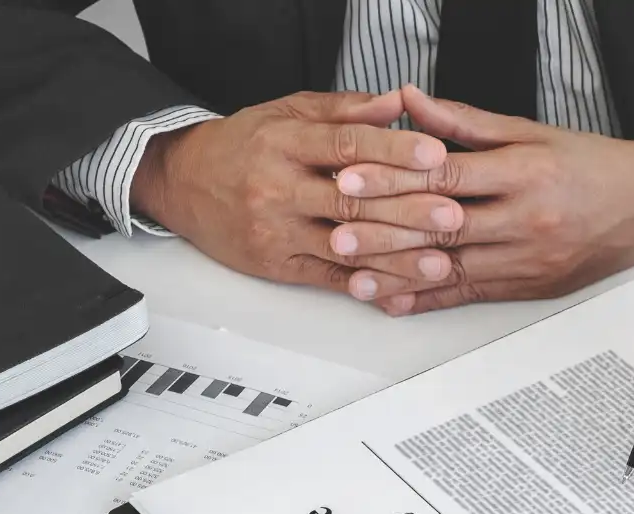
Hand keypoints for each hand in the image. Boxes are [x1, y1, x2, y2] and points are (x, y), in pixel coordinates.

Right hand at [131, 90, 462, 298]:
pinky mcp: (275, 264)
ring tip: (439, 263)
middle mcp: (278, 186)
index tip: (434, 154)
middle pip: (351, 200)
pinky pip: (327, 278)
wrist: (180, 182)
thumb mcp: (288, 112)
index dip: (392, 150)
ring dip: (396, 257)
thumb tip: (399, 102)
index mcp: (285, 141)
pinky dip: (364, 285)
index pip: (345, 145)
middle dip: (407, 210)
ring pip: (344, 246)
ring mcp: (276, 230)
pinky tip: (396, 291)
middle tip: (452, 214)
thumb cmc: (243, 145)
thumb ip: (346, 110)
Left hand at [329, 85, 633, 312]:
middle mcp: (527, 221)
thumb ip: (465, 122)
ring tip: (355, 277)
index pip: (448, 178)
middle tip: (338, 233)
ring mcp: (531, 259)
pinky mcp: (533, 288)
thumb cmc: (594, 166)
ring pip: (454, 269)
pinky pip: (473, 295)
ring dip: (400, 275)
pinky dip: (432, 300)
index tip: (353, 179)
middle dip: (386, 232)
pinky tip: (399, 301)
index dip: (396, 180)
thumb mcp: (532, 131)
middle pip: (444, 229)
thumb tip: (409, 101)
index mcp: (525, 173)